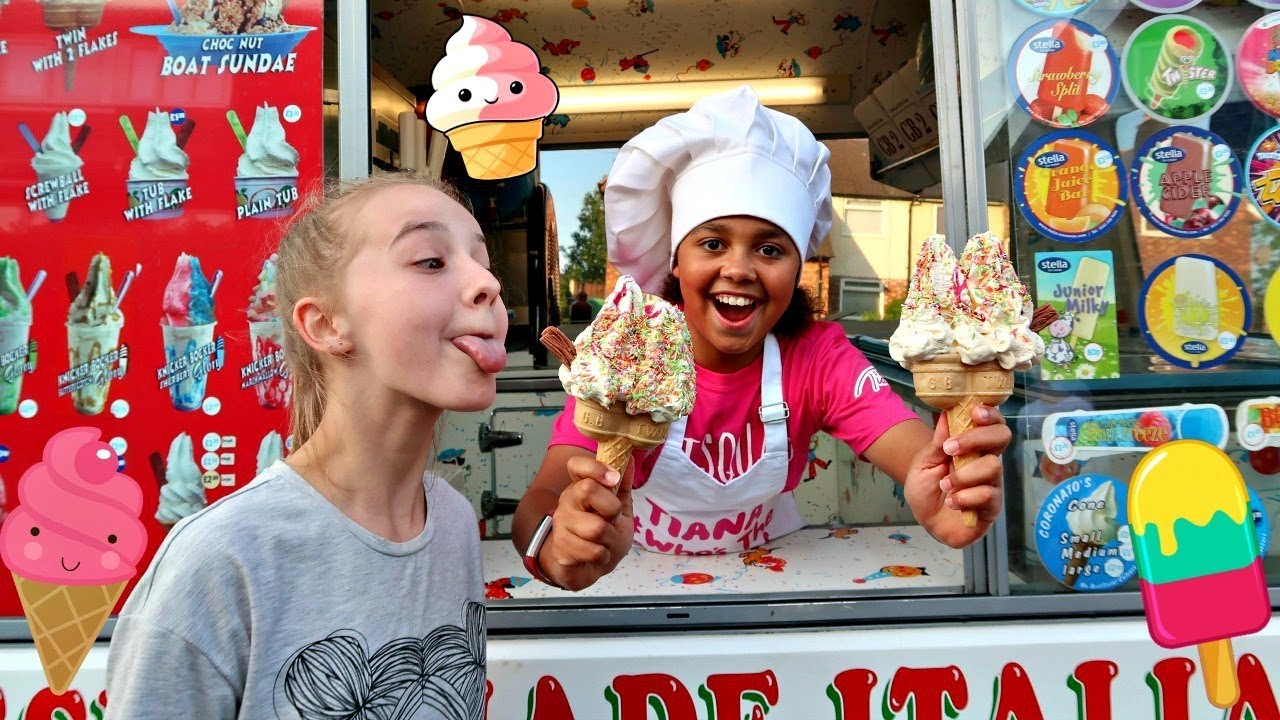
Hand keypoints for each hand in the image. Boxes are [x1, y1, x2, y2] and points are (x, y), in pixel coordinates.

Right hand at [537, 455, 634, 590]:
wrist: (587, 568)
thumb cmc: (604, 535)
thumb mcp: (619, 510)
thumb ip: (622, 488)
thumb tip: (631, 460)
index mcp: (580, 487)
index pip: (576, 464)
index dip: (595, 467)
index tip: (613, 478)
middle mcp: (567, 501)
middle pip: (588, 490)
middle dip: (612, 508)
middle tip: (613, 520)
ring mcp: (561, 524)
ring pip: (596, 527)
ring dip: (611, 539)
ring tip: (606, 542)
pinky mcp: (561, 548)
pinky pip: (593, 551)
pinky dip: (604, 556)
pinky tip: (597, 555)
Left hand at [903, 405, 1010, 547]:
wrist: (925, 518)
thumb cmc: (928, 486)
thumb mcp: (924, 462)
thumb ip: (937, 442)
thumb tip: (946, 414)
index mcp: (974, 445)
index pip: (992, 423)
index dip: (990, 414)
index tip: (974, 412)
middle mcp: (987, 460)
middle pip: (1002, 436)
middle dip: (977, 438)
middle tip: (950, 449)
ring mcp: (992, 483)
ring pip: (993, 466)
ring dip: (964, 475)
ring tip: (944, 484)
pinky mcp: (992, 506)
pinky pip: (988, 495)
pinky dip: (965, 497)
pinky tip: (952, 502)